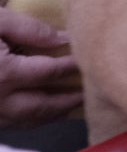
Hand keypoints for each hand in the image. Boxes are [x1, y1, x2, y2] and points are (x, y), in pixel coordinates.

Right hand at [0, 9, 80, 127]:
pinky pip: (7, 123)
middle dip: (68, 101)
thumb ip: (28, 28)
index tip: (91, 61)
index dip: (73, 66)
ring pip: (24, 120)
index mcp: (4, 74)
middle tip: (92, 94)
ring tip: (72, 106)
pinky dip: (27, 119)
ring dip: (50, 114)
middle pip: (42, 106)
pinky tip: (38, 111)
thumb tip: (61, 38)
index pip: (51, 72)